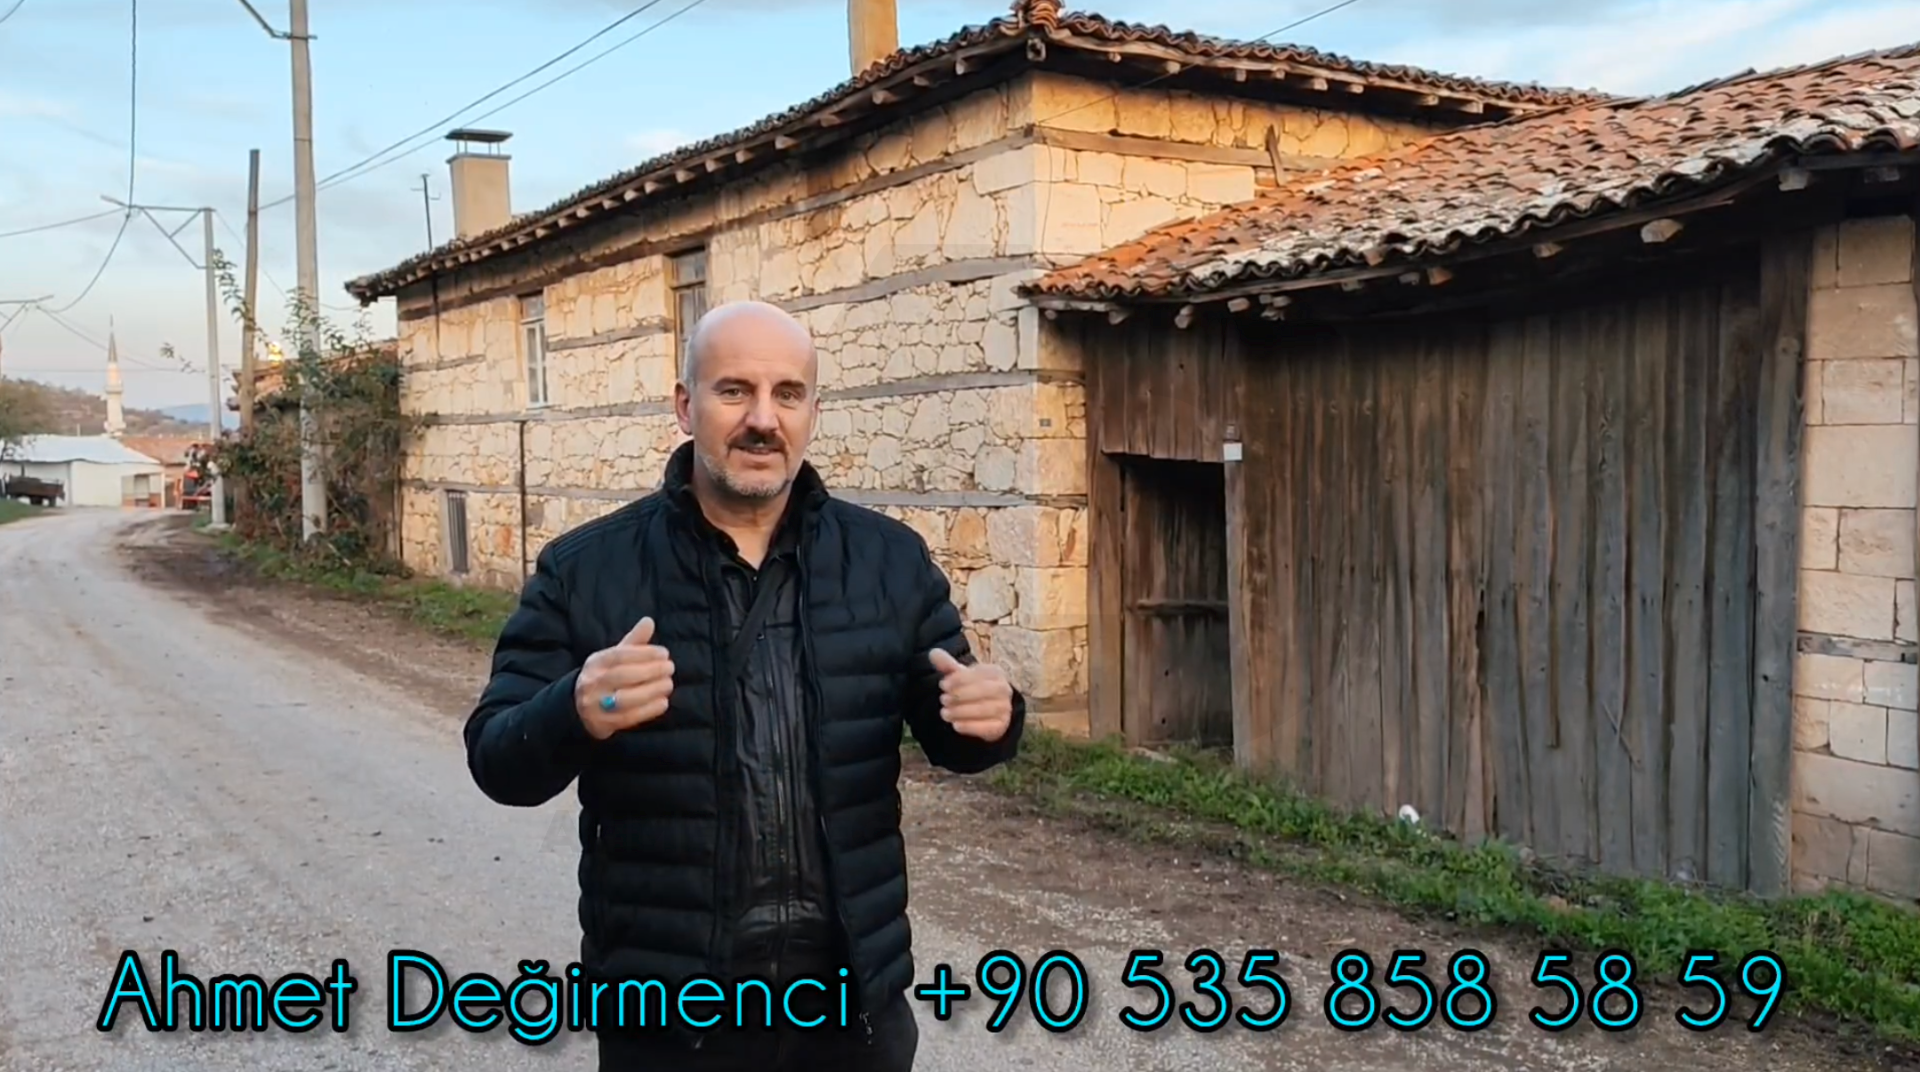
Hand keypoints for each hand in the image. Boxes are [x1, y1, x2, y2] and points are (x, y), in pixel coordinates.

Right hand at [575, 617, 675, 740]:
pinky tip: (663, 702)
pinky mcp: (603, 723)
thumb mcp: (615, 658)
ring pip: (625, 698)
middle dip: (650, 671)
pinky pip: (628, 717)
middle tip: (670, 668)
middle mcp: (592, 682)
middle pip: (622, 676)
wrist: (579, 708)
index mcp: (596, 662)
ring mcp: (595, 704)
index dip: (644, 653)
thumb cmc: (605, 677)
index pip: (619, 655)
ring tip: (668, 685)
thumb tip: (649, 621)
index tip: (664, 654)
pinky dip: (648, 710)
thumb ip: (634, 642)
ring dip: (651, 691)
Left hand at [928, 648, 1012, 741]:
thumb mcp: (960, 676)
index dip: (959, 679)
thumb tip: (933, 652)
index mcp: (995, 672)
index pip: (978, 673)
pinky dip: (970, 726)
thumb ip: (948, 665)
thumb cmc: (972, 688)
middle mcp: (1003, 689)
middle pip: (983, 691)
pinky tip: (956, 725)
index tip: (943, 685)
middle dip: (960, 696)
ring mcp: (1005, 708)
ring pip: (985, 709)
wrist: (988, 711)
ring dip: (961, 712)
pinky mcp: (1002, 725)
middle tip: (943, 699)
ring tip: (945, 713)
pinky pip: (987, 727)